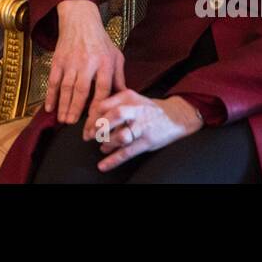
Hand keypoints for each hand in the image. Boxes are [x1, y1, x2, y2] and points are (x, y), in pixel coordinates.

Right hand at [45, 0, 124, 129]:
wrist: (80, 20)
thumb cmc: (100, 40)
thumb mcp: (115, 56)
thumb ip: (119, 77)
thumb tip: (123, 98)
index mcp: (104, 63)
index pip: (102, 89)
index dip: (98, 107)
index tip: (95, 122)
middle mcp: (87, 63)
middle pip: (82, 90)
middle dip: (77, 110)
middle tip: (74, 125)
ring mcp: (71, 61)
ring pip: (66, 87)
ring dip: (64, 105)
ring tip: (63, 120)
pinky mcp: (58, 60)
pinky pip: (53, 80)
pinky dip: (50, 95)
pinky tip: (49, 108)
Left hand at [88, 92, 202, 172]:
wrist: (175, 116)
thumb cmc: (147, 109)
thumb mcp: (131, 99)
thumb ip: (113, 106)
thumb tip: (91, 121)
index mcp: (127, 96)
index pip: (104, 104)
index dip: (91, 117)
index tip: (86, 127)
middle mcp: (135, 109)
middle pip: (113, 115)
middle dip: (98, 127)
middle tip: (90, 136)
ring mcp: (142, 126)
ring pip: (121, 136)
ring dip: (108, 143)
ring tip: (104, 147)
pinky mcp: (147, 141)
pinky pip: (128, 152)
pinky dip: (113, 160)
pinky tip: (103, 166)